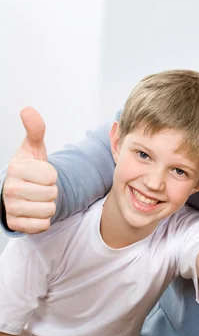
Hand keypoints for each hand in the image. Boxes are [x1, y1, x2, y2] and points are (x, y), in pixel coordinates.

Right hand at [2, 107, 57, 232]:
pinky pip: (43, 225)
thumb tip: (28, 110)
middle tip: (39, 187)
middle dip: (51, 191)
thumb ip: (35, 130)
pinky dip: (43, 220)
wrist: (18, 192)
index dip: (51, 175)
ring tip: (37, 198)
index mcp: (15, 169)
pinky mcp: (16, 225)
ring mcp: (11, 208)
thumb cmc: (28, 170)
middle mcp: (10, 189)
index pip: (51, 176)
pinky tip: (34, 211)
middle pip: (52, 193)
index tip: (40, 174)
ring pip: (49, 209)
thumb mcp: (33, 149)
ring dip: (48, 205)